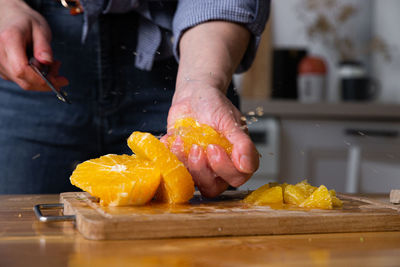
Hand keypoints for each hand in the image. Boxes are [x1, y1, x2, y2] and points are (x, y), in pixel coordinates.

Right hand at [0, 0, 67, 90]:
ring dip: (43, 79)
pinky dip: (37, 78)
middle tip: (60, 69)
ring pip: (24, 82)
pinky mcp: (3, 70)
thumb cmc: (26, 22)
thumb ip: (44, 47)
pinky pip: (22, 80)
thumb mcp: (40, 29)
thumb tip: (47, 62)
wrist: (12, 19)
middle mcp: (0, 54)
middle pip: (24, 80)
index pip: (21, 70)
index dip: (42, 80)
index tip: (61, 81)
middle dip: (47, 81)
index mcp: (8, 40)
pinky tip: (43, 66)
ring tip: (54, 65)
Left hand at [162, 83, 258, 197]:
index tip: (214, 147)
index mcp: (237, 159)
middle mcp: (219, 168)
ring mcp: (200, 168)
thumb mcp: (229, 120)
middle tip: (197, 148)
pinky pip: (175, 170)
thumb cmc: (215, 106)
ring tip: (182, 141)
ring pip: (193, 182)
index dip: (224, 168)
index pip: (237, 178)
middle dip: (202, 170)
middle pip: (213, 187)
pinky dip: (171, 156)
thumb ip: (241, 143)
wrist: (193, 97)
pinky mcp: (183, 164)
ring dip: (185, 163)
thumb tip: (247, 165)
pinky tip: (173, 140)